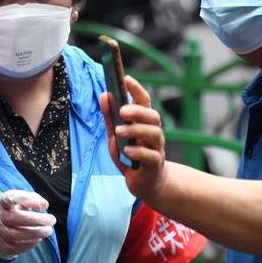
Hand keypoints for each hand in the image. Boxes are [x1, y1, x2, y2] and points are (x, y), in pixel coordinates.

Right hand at [0, 190, 55, 258]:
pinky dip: (29, 244)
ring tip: (48, 230)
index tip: (42, 203)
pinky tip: (38, 239)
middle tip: (52, 220)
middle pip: (16, 218)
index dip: (23, 198)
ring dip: (35, 233)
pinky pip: (16, 247)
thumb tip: (44, 205)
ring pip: (16, 234)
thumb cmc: (13, 211)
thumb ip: (33, 199)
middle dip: (36, 220)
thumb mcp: (20, 201)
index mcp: (4, 203)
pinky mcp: (1, 246)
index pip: (9, 198)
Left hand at [100, 76, 166, 201]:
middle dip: (138, 111)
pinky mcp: (154, 165)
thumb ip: (110, 117)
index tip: (126, 79)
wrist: (146, 183)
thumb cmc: (131, 156)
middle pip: (152, 116)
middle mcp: (153, 132)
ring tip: (119, 131)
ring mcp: (156, 148)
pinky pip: (151, 156)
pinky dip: (138, 152)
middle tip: (122, 110)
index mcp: (144, 122)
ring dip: (136, 130)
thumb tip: (104, 94)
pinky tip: (127, 150)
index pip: (144, 101)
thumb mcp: (115, 135)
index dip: (136, 89)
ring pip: (154, 133)